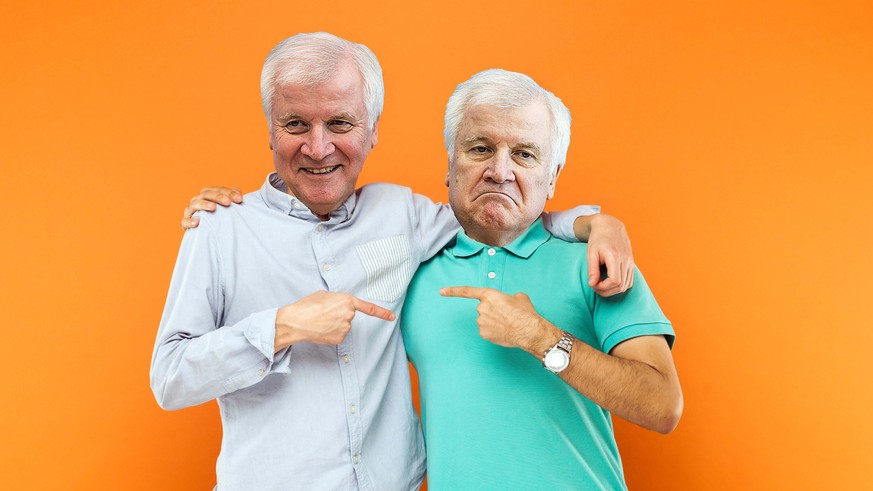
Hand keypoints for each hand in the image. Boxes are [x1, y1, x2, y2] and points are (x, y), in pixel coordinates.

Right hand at [181, 187, 243, 228]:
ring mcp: (190, 210)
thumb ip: (232, 199)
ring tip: (213, 207)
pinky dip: (189, 221)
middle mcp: (198, 199)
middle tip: (228, 202)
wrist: (205, 232)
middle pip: (206, 194)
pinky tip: (196, 223)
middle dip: (218, 197)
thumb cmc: (218, 217)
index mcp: (208, 194)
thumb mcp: (226, 207)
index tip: (239, 199)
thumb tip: (239, 196)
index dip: (229, 192)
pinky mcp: (185, 222)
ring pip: (194, 204)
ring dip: (204, 204)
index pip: (218, 189)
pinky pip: (184, 221)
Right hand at [274, 291, 395, 350]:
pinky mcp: (340, 339)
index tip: (392, 317)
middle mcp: (349, 315)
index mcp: (347, 300)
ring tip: (320, 320)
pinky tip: (322, 329)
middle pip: (349, 315)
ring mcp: (346, 328)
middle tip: (324, 312)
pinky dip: (332, 333)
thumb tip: (338, 306)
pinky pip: (339, 335)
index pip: (369, 308)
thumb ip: (337, 299)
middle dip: (339, 314)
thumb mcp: (324, 295)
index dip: (382, 313)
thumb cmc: (308, 305)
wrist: (296, 321)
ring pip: (344, 326)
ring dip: (335, 324)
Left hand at [440, 286, 558, 354]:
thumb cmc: (524, 313)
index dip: (453, 291)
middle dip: (492, 311)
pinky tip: (504, 332)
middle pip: (483, 309)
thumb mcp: (518, 297)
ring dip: (494, 322)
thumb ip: (507, 297)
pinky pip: (487, 331)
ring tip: (508, 323)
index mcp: (489, 295)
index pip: (466, 291)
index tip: (441, 291)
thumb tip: (508, 302)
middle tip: (507, 315)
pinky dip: (494, 332)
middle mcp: (481, 308)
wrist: (528, 330)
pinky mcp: (483, 334)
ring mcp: (481, 322)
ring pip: (485, 321)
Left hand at [585, 214, 633, 296]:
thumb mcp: (591, 253)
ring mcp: (630, 261)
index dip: (604, 287)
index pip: (614, 280)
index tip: (594, 285)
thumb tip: (592, 284)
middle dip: (607, 291)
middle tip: (596, 287)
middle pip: (621, 285)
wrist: (610, 226)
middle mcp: (625, 259)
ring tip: (602, 286)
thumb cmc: (598, 239)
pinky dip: (621, 286)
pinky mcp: (632, 263)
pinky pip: (630, 280)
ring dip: (614, 290)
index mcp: (615, 256)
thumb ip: (592, 269)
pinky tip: (610, 283)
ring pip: (627, 285)